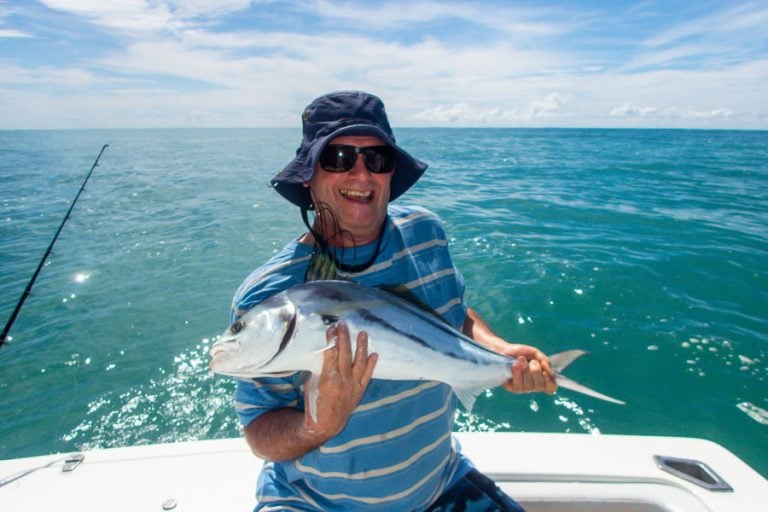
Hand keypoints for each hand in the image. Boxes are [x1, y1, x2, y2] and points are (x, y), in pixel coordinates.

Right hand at [304, 322, 377, 439]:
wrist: (327, 423)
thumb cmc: (315, 402)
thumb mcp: (312, 384)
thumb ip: (319, 368)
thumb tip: (325, 352)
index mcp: (328, 379)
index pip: (330, 354)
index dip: (331, 340)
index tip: (331, 328)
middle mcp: (343, 381)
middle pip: (345, 354)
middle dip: (344, 338)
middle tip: (343, 325)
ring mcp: (353, 386)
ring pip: (359, 362)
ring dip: (361, 347)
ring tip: (363, 333)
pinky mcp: (360, 390)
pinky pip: (367, 375)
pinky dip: (371, 365)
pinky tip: (374, 354)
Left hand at [501, 344, 556, 394]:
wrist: (505, 350)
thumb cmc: (521, 353)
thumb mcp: (536, 354)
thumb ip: (545, 361)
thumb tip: (548, 371)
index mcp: (541, 378)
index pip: (551, 387)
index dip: (550, 382)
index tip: (545, 372)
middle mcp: (533, 385)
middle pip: (540, 386)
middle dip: (536, 372)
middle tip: (532, 362)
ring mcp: (523, 388)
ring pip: (529, 386)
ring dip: (525, 370)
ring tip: (521, 360)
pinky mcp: (512, 388)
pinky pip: (518, 385)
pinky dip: (517, 373)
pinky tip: (515, 365)